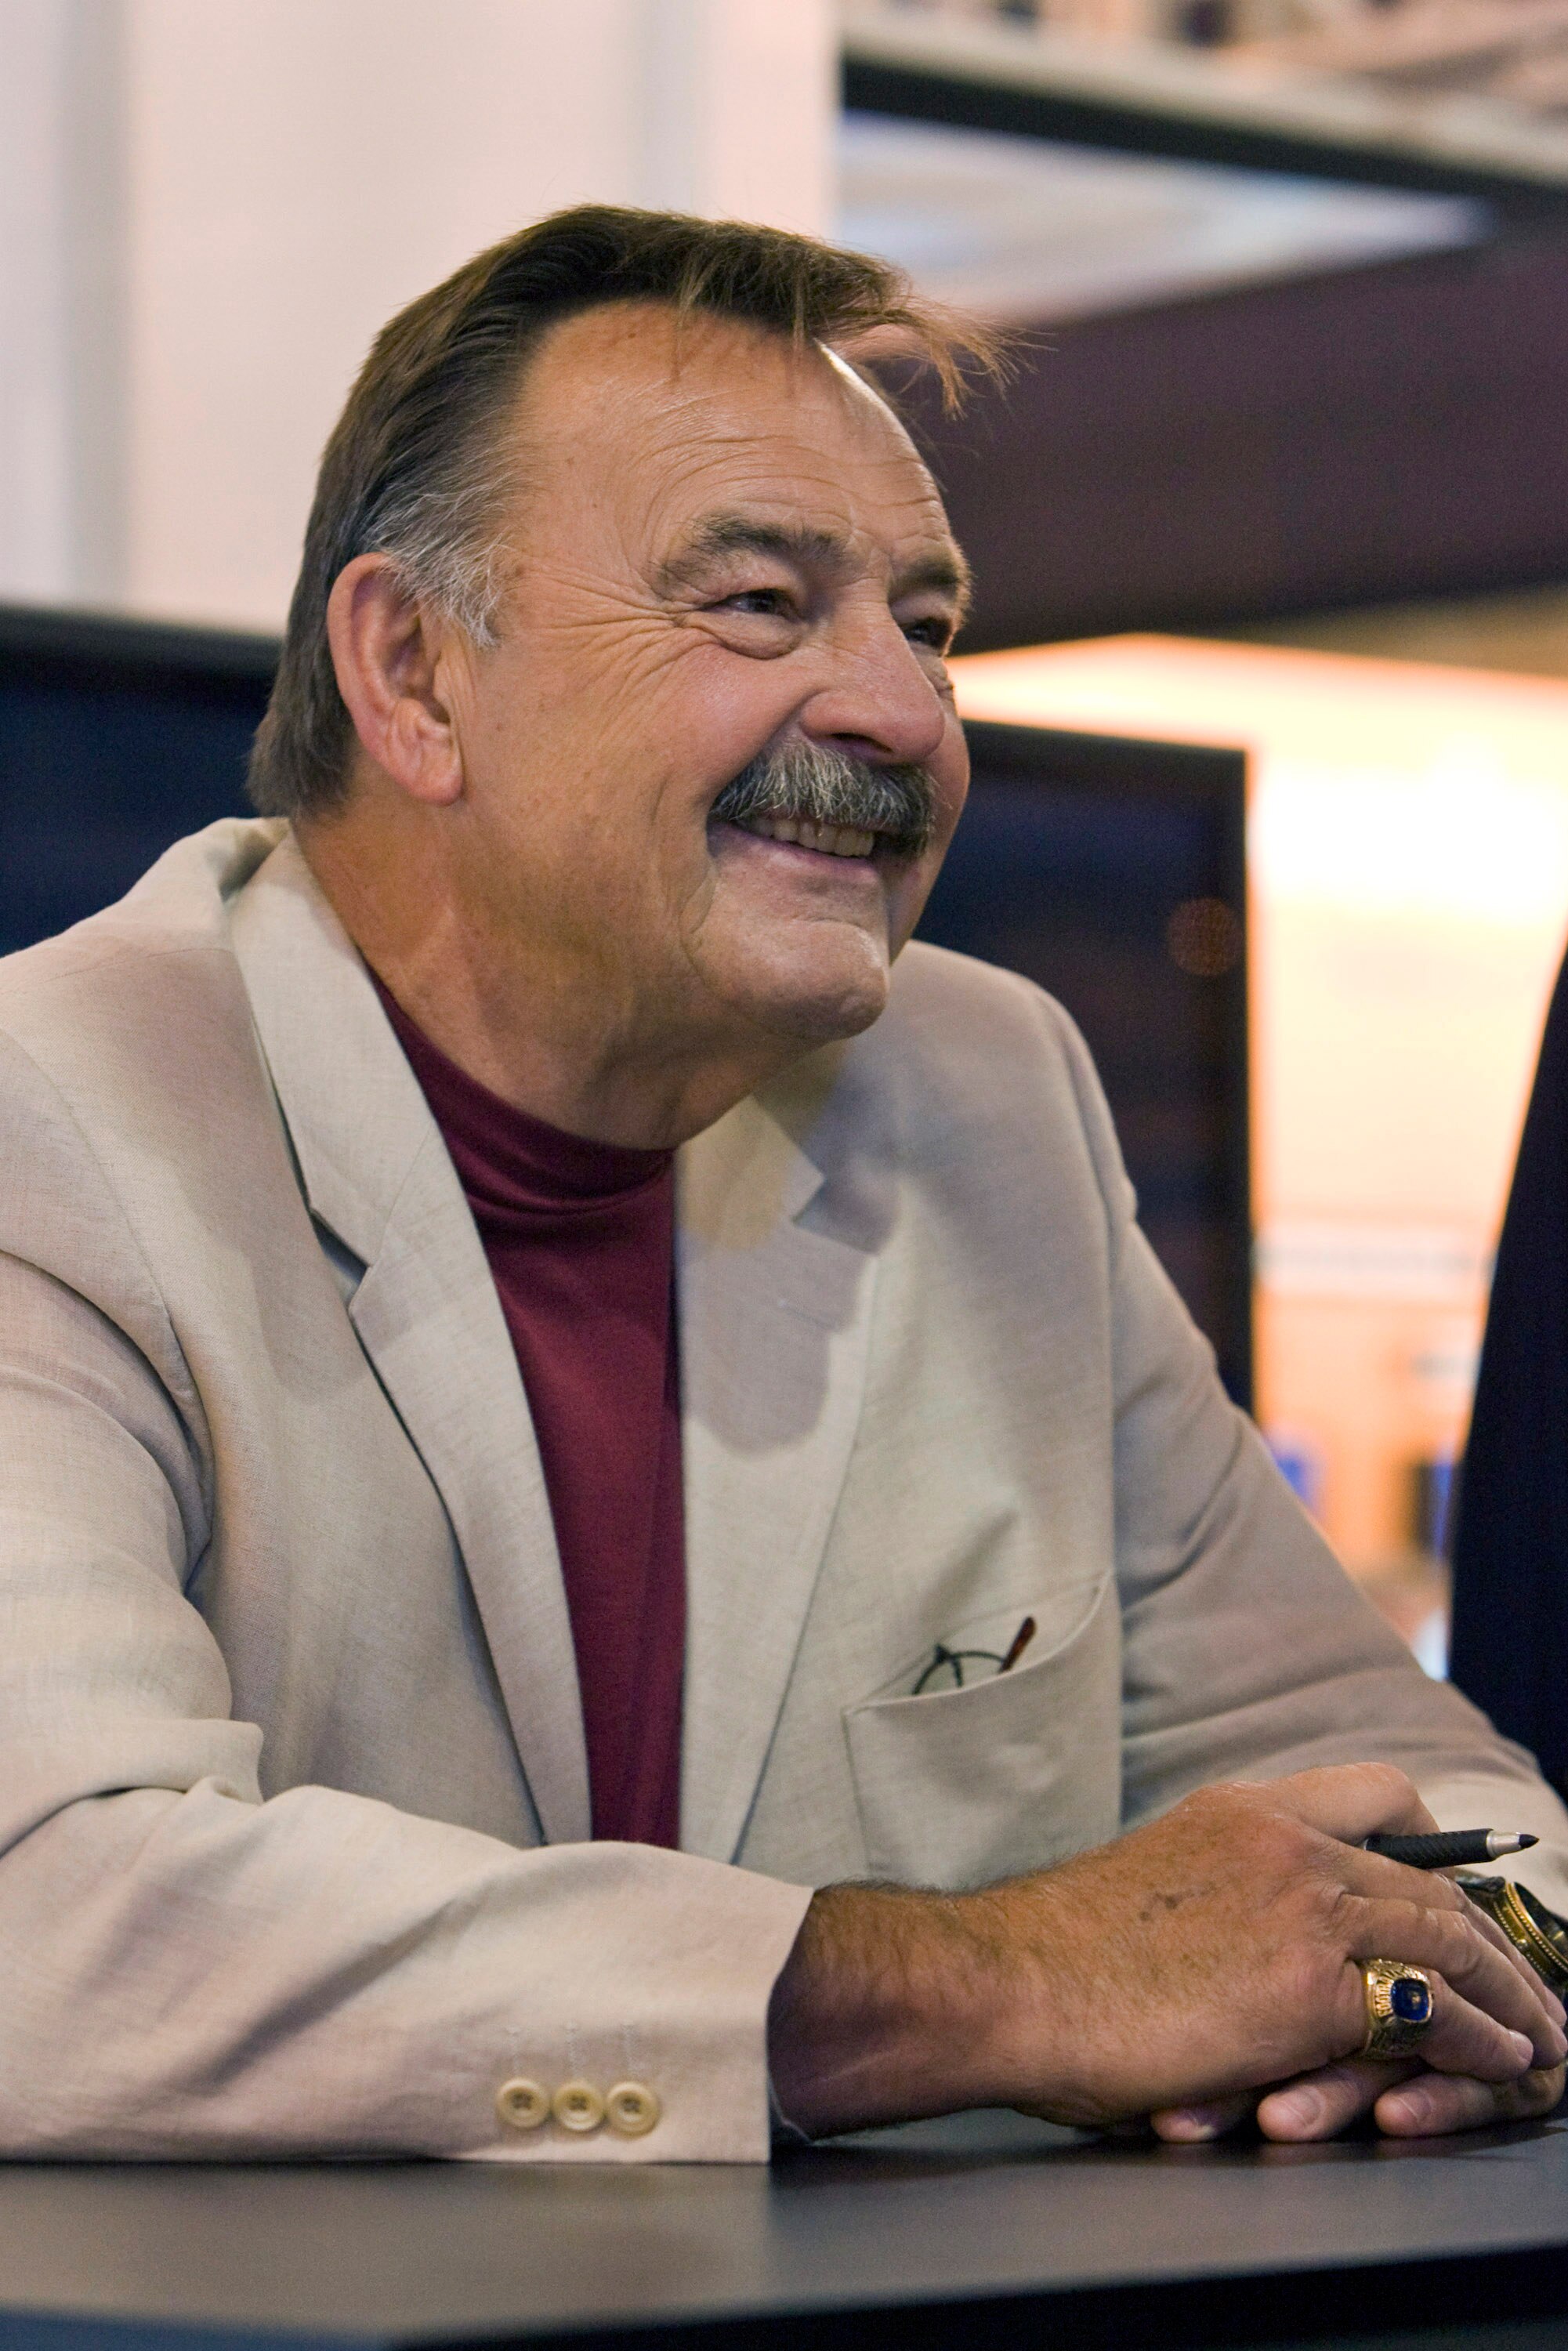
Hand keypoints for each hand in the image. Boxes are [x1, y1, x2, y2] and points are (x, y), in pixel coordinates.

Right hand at [767, 1764, 1566, 2137]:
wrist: (1005, 1982)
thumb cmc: (1051, 1958)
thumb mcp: (1150, 1886)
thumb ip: (1217, 1894)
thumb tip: (1250, 1947)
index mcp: (1240, 1811)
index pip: (1371, 1794)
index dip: (1430, 1841)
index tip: (1454, 1878)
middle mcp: (1284, 1843)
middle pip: (1429, 1877)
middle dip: (1492, 1935)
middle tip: (1525, 1979)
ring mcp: (1304, 1909)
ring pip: (1449, 1937)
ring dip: (1509, 1992)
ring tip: (1538, 2034)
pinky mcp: (1312, 1987)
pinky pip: (1434, 2012)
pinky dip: (1485, 2040)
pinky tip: (1504, 2062)